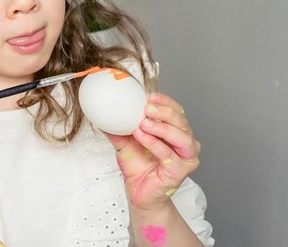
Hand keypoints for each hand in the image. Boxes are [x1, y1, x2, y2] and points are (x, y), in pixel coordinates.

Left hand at [103, 92, 200, 213]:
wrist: (139, 193)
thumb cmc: (138, 167)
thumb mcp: (124, 142)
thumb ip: (117, 127)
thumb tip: (101, 111)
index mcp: (176, 131)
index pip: (176, 111)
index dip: (165, 101)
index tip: (148, 94)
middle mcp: (185, 143)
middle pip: (181, 121)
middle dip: (164, 111)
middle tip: (146, 108)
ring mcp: (186, 157)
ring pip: (181, 137)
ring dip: (162, 127)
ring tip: (143, 123)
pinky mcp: (180, 171)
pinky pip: (170, 155)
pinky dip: (156, 144)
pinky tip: (142, 136)